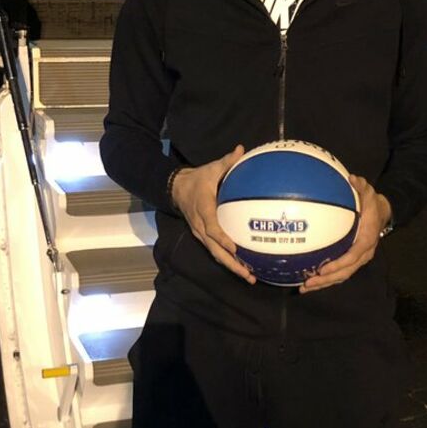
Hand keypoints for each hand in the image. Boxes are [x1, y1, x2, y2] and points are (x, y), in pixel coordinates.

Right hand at [171, 145, 255, 283]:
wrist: (176, 189)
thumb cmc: (197, 179)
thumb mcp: (211, 168)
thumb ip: (227, 162)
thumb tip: (241, 149)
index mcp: (203, 209)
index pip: (211, 227)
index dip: (222, 238)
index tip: (234, 248)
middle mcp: (201, 226)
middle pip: (215, 249)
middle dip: (231, 263)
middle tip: (248, 274)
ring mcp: (201, 234)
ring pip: (215, 254)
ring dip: (232, 267)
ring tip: (250, 277)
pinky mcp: (204, 237)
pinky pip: (216, 252)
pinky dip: (229, 261)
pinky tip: (244, 269)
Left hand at [300, 175, 391, 293]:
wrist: (382, 214)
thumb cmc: (372, 204)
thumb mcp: (370, 192)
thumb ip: (362, 186)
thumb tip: (353, 178)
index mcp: (366, 240)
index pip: (352, 256)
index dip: (337, 264)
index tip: (322, 269)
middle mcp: (364, 253)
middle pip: (345, 272)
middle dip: (326, 280)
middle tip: (307, 283)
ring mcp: (359, 259)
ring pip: (341, 276)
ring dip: (324, 283)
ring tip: (304, 288)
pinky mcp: (353, 260)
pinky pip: (340, 272)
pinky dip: (326, 278)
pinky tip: (310, 280)